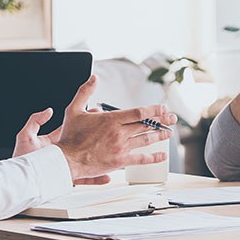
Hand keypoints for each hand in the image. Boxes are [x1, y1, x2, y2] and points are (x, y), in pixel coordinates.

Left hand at [13, 104, 111, 184]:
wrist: (19, 180)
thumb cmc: (20, 159)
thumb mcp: (25, 135)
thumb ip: (36, 120)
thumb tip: (49, 110)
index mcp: (54, 142)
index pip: (72, 128)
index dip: (84, 120)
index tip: (94, 112)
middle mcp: (62, 154)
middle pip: (84, 144)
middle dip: (97, 138)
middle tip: (111, 131)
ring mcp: (65, 166)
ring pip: (87, 161)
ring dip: (100, 159)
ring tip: (113, 155)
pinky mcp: (66, 178)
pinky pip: (84, 178)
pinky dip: (96, 178)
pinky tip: (105, 176)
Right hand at [54, 75, 177, 180]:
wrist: (66, 160)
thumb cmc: (69, 137)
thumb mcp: (73, 110)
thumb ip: (84, 92)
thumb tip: (93, 78)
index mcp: (110, 120)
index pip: (138, 112)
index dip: (153, 110)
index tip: (163, 108)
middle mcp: (119, 133)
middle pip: (146, 125)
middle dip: (162, 121)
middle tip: (173, 118)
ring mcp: (121, 148)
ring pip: (146, 140)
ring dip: (160, 136)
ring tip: (169, 133)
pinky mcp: (120, 161)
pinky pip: (141, 159)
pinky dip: (154, 157)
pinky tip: (162, 155)